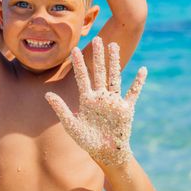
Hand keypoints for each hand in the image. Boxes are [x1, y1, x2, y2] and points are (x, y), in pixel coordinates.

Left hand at [45, 37, 146, 165]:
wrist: (106, 153)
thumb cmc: (87, 141)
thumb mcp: (72, 125)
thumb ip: (61, 109)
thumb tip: (47, 94)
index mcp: (87, 99)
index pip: (82, 77)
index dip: (78, 63)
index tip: (75, 49)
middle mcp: (100, 96)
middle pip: (99, 71)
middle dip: (98, 55)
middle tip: (97, 38)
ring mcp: (114, 101)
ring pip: (114, 76)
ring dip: (114, 62)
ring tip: (114, 45)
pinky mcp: (126, 109)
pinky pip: (134, 93)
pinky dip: (138, 82)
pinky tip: (142, 70)